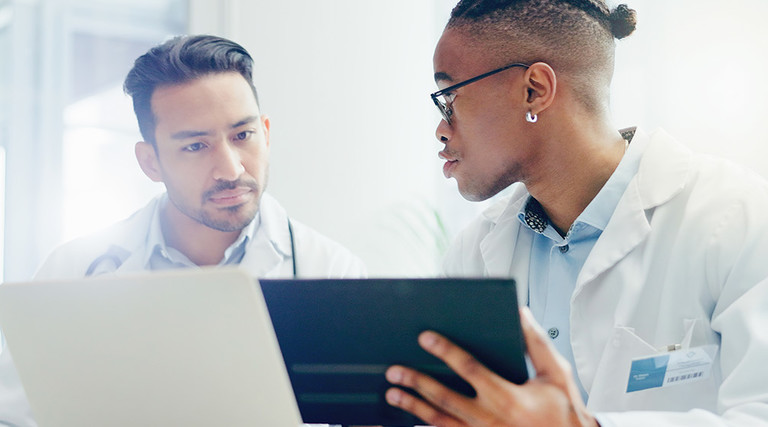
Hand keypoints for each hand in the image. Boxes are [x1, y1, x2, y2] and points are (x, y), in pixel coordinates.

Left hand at [384, 307, 597, 426]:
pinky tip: (410, 419)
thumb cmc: (564, 411)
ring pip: (440, 421)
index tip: (425, 337)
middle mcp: (491, 420)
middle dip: (417, 382)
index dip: (446, 352)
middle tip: (393, 370)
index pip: (470, 370)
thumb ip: (536, 344)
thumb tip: (520, 312)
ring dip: (413, 407)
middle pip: (445, 398)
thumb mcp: (556, 375)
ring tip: (393, 392)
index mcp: (510, 398)